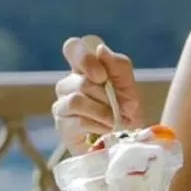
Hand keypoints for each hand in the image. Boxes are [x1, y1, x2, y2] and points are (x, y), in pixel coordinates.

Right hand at [53, 35, 143, 153]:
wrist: (127, 142)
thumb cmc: (126, 111)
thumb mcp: (129, 85)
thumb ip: (117, 65)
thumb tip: (100, 49)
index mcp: (83, 69)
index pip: (72, 48)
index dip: (84, 58)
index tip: (102, 76)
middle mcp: (68, 85)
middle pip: (80, 81)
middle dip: (107, 96)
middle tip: (123, 108)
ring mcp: (61, 106)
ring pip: (76, 100)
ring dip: (103, 111)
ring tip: (116, 121)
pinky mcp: (62, 127)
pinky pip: (78, 121)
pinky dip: (99, 125)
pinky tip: (107, 130)